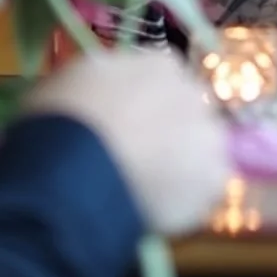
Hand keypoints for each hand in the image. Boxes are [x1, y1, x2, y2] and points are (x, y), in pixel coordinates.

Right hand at [23, 47, 230, 236]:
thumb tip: (100, 95)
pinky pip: (201, 193)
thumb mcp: (72, 80)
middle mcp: (193, 92)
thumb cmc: (63, 118)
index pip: (163, 82)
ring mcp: (207, 135)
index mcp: (160, 64)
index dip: (145, 107)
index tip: (126, 126)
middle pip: (186, 114)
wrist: (76, 167)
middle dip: (166, 134)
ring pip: (199, 153)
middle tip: (136, 160)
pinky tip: (154, 211)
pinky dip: (182, 204)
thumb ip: (101, 82)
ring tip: (144, 192)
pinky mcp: (212, 179)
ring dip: (179, 168)